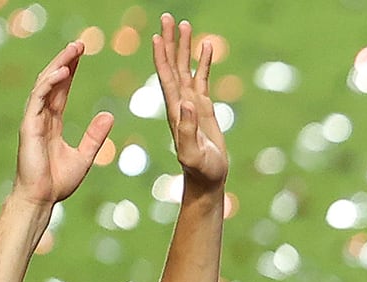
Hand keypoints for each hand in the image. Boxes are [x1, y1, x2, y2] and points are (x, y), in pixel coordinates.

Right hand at [12, 31, 116, 208]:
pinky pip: (39, 97)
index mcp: (52, 121)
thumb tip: (109, 115)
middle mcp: (41, 116)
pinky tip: (63, 71)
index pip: (62, 89)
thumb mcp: (85, 155)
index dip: (71, 70)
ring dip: (59, 65)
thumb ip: (95, 135)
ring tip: (74, 51)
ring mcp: (33, 118)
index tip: (82, 54)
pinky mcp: (28, 124)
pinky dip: (50, 82)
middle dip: (65, 60)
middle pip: (53, 80)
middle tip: (80, 44)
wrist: (42, 198)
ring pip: (45, 84)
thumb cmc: (59, 181)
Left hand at [149, 17, 229, 192]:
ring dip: (184, 46)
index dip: (162, 56)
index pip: (166, 76)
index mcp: (174, 109)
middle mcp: (179, 101)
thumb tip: (186, 102)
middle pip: (172, 64)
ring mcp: (191, 103)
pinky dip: (203, 62)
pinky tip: (207, 47)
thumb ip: (188, 129)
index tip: (159, 35)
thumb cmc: (199, 169)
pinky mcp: (203, 107)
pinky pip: (202, 78)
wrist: (206, 178)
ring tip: (185, 24)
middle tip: (168, 17)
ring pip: (185, 68)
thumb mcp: (192, 152)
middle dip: (170, 41)